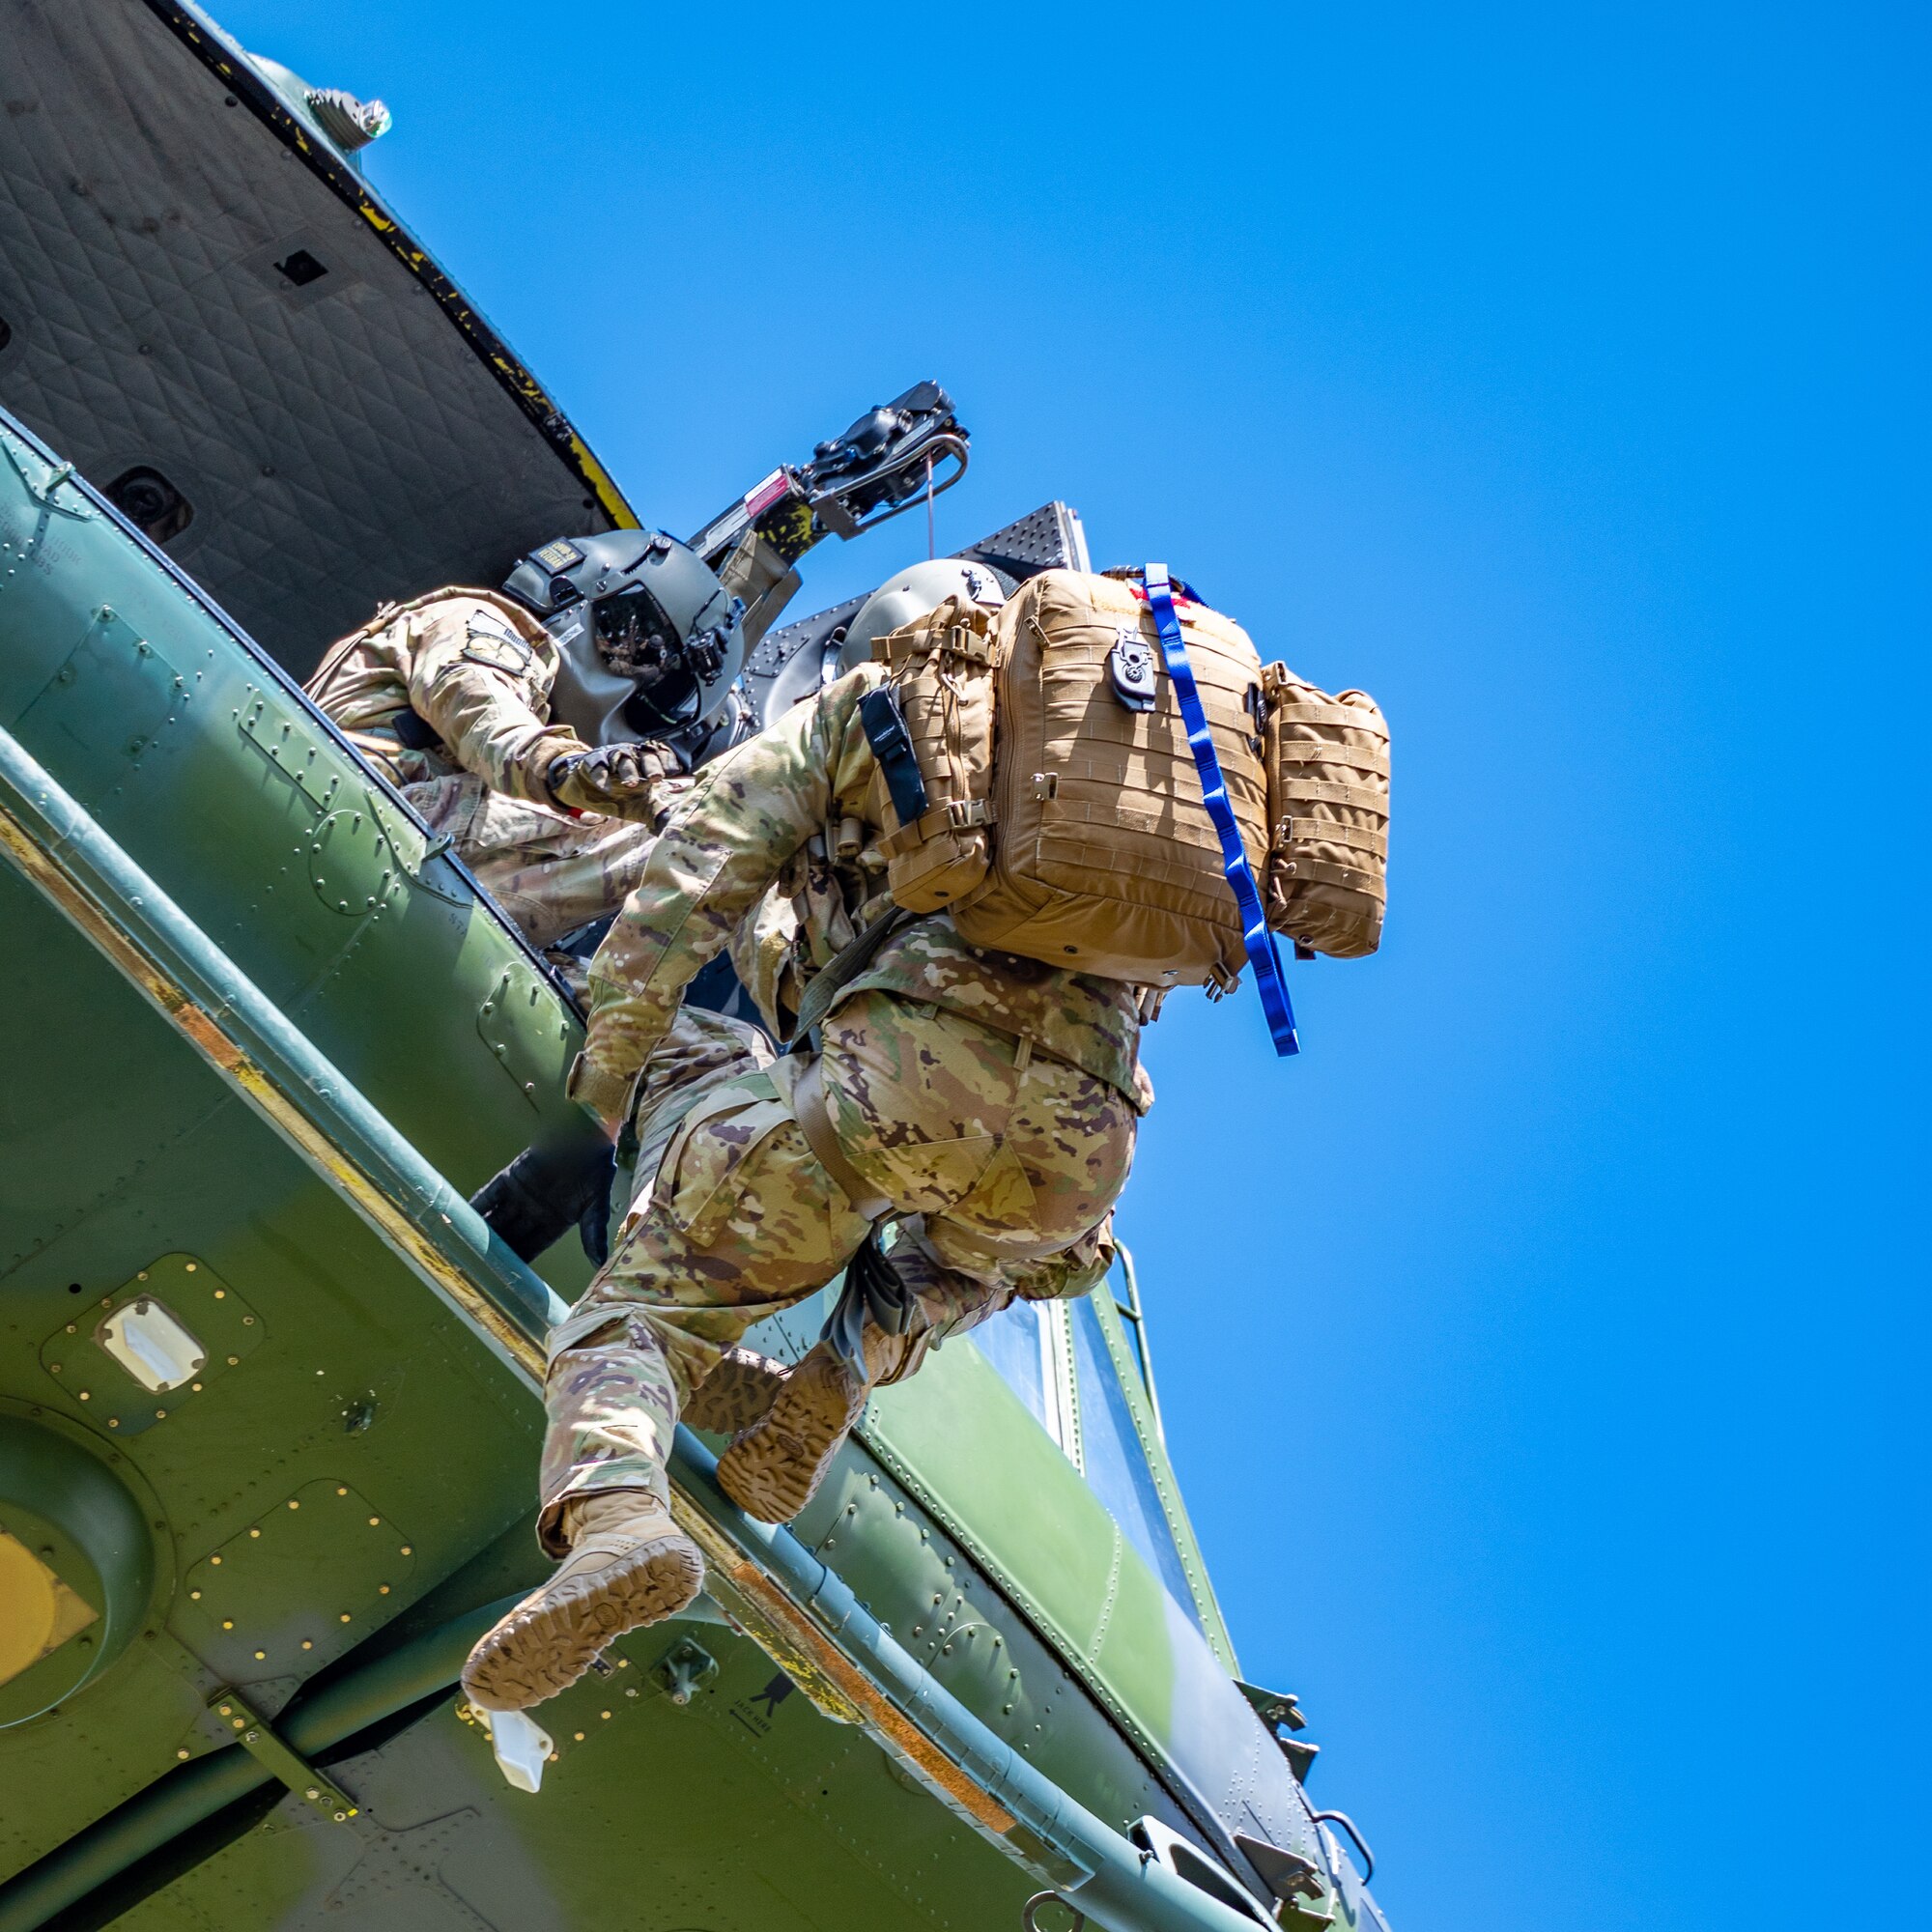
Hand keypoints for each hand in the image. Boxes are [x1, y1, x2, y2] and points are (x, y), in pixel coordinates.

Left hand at [470, 1120, 618, 1266]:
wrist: (587, 1137)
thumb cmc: (596, 1170)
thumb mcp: (596, 1205)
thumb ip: (593, 1233)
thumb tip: (600, 1262)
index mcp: (554, 1222)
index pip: (532, 1247)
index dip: (518, 1262)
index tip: (505, 1281)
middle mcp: (534, 1212)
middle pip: (510, 1236)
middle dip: (495, 1252)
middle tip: (476, 1269)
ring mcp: (520, 1195)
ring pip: (497, 1219)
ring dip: (482, 1233)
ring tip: (464, 1249)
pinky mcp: (509, 1178)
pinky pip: (489, 1195)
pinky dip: (476, 1207)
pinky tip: (461, 1219)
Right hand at [546, 740, 678, 817]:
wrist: (589, 791)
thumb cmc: (621, 796)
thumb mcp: (642, 806)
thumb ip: (657, 812)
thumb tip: (672, 823)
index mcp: (647, 764)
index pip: (661, 756)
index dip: (667, 761)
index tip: (674, 772)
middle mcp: (632, 756)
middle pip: (644, 755)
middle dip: (652, 766)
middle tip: (657, 778)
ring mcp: (612, 757)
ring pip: (622, 758)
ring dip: (628, 771)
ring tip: (631, 784)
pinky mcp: (592, 762)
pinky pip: (597, 765)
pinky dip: (601, 775)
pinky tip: (605, 787)